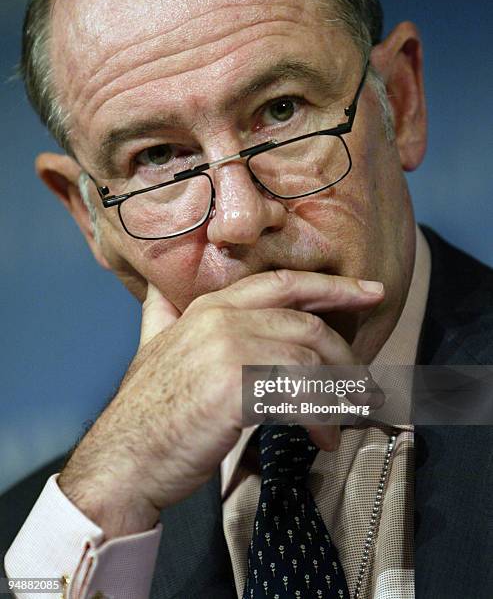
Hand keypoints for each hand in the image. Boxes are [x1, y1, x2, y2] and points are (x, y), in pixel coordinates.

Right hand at [58, 270, 383, 537]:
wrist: (123, 458)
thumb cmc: (147, 410)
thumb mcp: (151, 347)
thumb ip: (160, 314)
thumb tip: (159, 292)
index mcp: (210, 306)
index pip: (286, 284)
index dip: (334, 287)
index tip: (371, 293)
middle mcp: (222, 319)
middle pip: (308, 326)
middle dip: (344, 358)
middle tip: (361, 388)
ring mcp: (228, 349)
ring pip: (310, 361)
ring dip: (336, 396)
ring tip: (339, 424)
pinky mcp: (236, 387)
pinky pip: (301, 395)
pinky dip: (322, 418)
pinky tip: (322, 439)